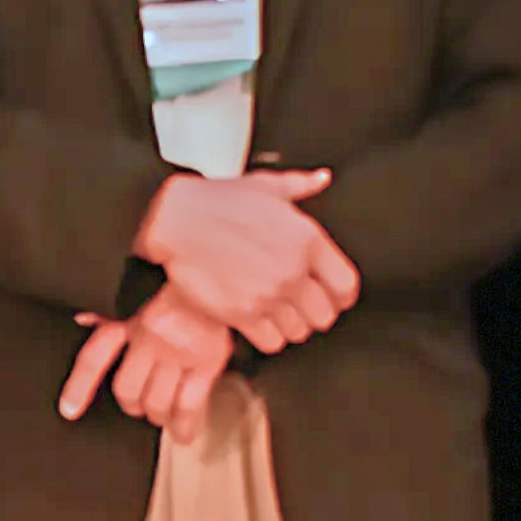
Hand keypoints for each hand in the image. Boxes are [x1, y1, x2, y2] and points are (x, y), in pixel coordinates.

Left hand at [63, 295, 237, 444]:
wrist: (224, 276)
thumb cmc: (181, 288)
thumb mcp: (142, 292)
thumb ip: (112, 311)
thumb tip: (82, 318)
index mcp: (132, 320)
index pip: (96, 356)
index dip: (79, 386)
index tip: (69, 409)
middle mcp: (151, 337)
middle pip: (127, 390)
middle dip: (131, 404)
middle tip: (138, 405)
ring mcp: (180, 352)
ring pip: (155, 402)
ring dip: (157, 415)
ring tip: (161, 413)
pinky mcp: (207, 362)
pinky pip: (188, 405)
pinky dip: (184, 425)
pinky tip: (182, 434)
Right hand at [134, 166, 353, 350]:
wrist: (175, 220)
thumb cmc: (217, 201)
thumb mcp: (266, 185)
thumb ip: (300, 185)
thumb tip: (321, 178)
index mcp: (307, 239)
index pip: (346, 287)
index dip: (340, 296)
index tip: (333, 297)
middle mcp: (292, 270)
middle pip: (324, 316)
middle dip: (313, 313)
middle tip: (299, 306)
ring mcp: (267, 295)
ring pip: (298, 332)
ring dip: (289, 325)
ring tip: (275, 312)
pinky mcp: (241, 313)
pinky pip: (271, 342)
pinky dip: (266, 336)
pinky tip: (257, 321)